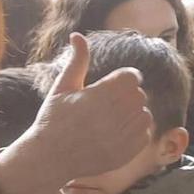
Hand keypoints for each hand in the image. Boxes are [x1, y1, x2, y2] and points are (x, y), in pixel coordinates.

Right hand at [30, 32, 155, 179]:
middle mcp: (113, 115)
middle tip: (106, 106)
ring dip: (132, 114)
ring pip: (144, 114)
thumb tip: (77, 35)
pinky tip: (114, 135)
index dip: (122, 79)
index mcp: (99, 95)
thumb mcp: (62, 88)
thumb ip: (77, 61)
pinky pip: (145, 133)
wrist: (49, 158)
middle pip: (139, 94)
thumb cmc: (53, 120)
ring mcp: (122, 135)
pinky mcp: (127, 151)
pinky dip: (134, 133)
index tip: (110, 87)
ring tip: (110, 121)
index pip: (131, 76)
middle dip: (126, 97)